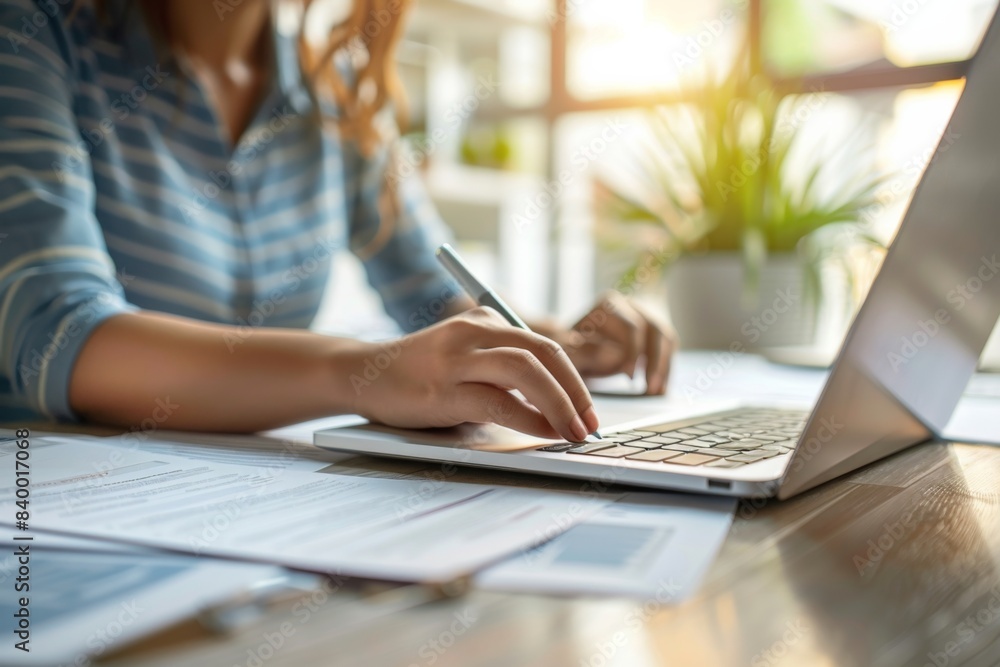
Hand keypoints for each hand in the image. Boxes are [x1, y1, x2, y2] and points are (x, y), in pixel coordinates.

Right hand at [348, 307, 598, 440]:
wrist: (363, 373)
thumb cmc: (420, 373)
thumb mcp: (465, 355)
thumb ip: (502, 366)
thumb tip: (557, 402)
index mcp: (486, 321)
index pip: (545, 346)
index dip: (574, 380)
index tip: (587, 410)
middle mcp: (474, 332)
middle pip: (543, 353)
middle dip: (576, 391)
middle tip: (589, 423)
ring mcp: (457, 358)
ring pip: (526, 371)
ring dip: (559, 403)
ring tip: (573, 431)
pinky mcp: (443, 389)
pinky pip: (498, 401)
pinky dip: (529, 419)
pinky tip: (542, 433)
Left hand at [535, 292, 676, 394]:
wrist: (580, 342)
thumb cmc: (575, 348)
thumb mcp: (573, 350)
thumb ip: (584, 351)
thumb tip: (608, 352)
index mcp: (608, 304)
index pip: (631, 326)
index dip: (634, 352)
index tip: (630, 376)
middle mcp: (631, 304)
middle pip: (654, 329)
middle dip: (654, 361)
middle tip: (650, 388)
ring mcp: (646, 313)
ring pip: (666, 337)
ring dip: (663, 366)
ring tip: (656, 392)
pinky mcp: (656, 329)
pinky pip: (669, 346)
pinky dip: (666, 368)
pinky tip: (660, 388)